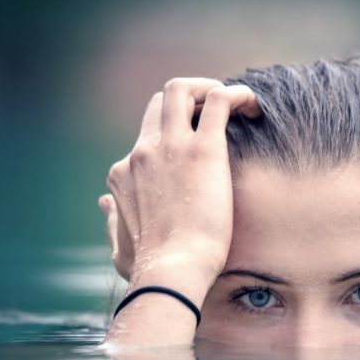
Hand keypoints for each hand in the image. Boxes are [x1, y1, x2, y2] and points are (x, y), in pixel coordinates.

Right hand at [99, 78, 258, 289]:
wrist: (172, 271)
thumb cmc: (151, 268)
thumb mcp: (120, 244)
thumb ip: (112, 221)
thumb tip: (104, 205)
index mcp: (125, 171)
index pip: (146, 135)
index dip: (173, 133)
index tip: (199, 145)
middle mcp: (143, 151)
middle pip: (160, 102)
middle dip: (190, 99)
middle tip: (218, 116)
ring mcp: (171, 146)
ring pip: (182, 89)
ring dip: (209, 88)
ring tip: (237, 105)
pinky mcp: (204, 150)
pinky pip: (221, 100)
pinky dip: (239, 94)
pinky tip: (255, 107)